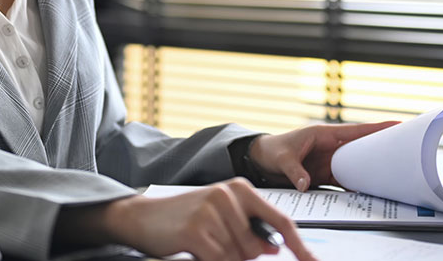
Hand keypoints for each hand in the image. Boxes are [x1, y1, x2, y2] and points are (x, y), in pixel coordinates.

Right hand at [100, 178, 318, 260]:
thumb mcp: (221, 216)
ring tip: (202, 243)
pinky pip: (219, 260)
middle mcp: (228, 194)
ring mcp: (212, 210)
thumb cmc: (185, 218)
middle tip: (214, 243)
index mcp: (241, 188)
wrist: (143, 217)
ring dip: (222, 257)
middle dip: (241, 255)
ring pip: (238, 256)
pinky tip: (196, 250)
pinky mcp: (196, 230)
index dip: (299, 245)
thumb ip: (250, 228)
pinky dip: (210, 260)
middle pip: (257, 246)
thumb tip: (275, 248)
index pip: (281, 220)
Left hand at [249, 121, 398, 190]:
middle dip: (381, 147)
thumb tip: (305, 184)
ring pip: (356, 165)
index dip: (376, 128)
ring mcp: (330, 161)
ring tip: (393, 172)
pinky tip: (370, 191)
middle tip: (405, 149)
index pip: (355, 131)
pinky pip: (346, 180)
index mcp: (324, 135)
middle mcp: (331, 147)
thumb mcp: (282, 160)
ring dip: (371, 169)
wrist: (262, 160)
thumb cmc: (273, 151)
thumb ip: (295, 171)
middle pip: (362, 147)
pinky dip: (357, 185)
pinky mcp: (325, 175)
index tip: (397, 124)